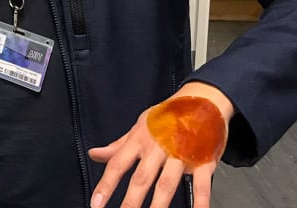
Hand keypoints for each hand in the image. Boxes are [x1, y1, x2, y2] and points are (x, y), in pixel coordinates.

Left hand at [88, 82, 233, 207]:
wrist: (202, 99)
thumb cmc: (167, 116)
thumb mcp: (139, 126)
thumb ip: (118, 146)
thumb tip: (93, 154)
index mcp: (140, 139)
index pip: (118, 164)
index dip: (106, 185)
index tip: (96, 204)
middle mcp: (158, 147)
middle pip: (141, 178)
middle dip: (131, 201)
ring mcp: (181, 154)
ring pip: (167, 183)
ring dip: (159, 205)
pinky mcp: (203, 160)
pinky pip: (201, 184)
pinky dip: (200, 201)